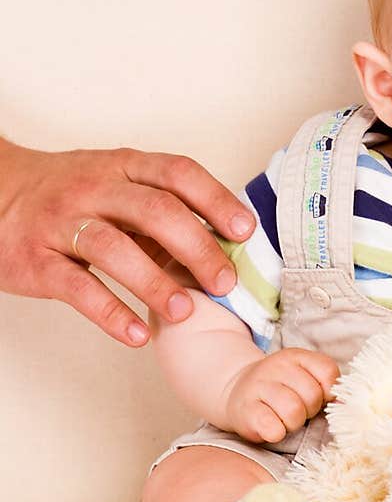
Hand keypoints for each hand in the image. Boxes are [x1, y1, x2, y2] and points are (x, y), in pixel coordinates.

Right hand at [0, 141, 255, 346]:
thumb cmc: (70, 193)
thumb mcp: (115, 182)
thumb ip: (160, 204)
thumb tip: (225, 238)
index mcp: (123, 166)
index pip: (177, 173)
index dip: (216, 199)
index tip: (245, 230)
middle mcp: (94, 189)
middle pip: (154, 211)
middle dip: (197, 247)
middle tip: (225, 281)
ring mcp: (62, 223)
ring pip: (115, 248)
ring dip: (155, 282)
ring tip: (185, 311)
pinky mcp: (36, 260)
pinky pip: (76, 287)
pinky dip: (110, 312)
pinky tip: (137, 334)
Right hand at [223, 348, 339, 443]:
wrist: (236, 391)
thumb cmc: (280, 389)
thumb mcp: (303, 376)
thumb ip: (326, 385)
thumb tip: (347, 404)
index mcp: (296, 356)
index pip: (328, 371)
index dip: (328, 392)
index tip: (318, 398)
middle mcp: (276, 367)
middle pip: (312, 396)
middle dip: (309, 410)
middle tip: (297, 411)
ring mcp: (258, 386)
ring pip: (294, 412)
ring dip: (293, 424)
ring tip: (283, 419)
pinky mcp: (245, 410)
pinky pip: (272, 428)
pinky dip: (276, 433)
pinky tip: (271, 427)